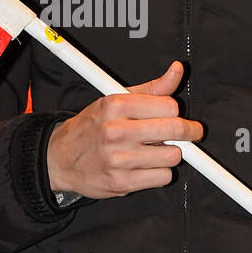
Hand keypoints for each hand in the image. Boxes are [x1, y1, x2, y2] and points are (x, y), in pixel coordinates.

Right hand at [45, 60, 203, 199]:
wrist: (60, 159)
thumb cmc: (91, 128)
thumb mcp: (115, 100)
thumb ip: (151, 88)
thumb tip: (177, 70)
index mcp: (115, 106)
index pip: (168, 105)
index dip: (175, 110)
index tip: (173, 115)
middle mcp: (116, 131)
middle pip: (175, 129)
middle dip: (189, 131)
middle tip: (191, 132)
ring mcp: (119, 159)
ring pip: (172, 156)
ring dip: (170, 154)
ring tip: (155, 150)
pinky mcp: (122, 182)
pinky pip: (163, 177)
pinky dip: (160, 172)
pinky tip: (147, 165)